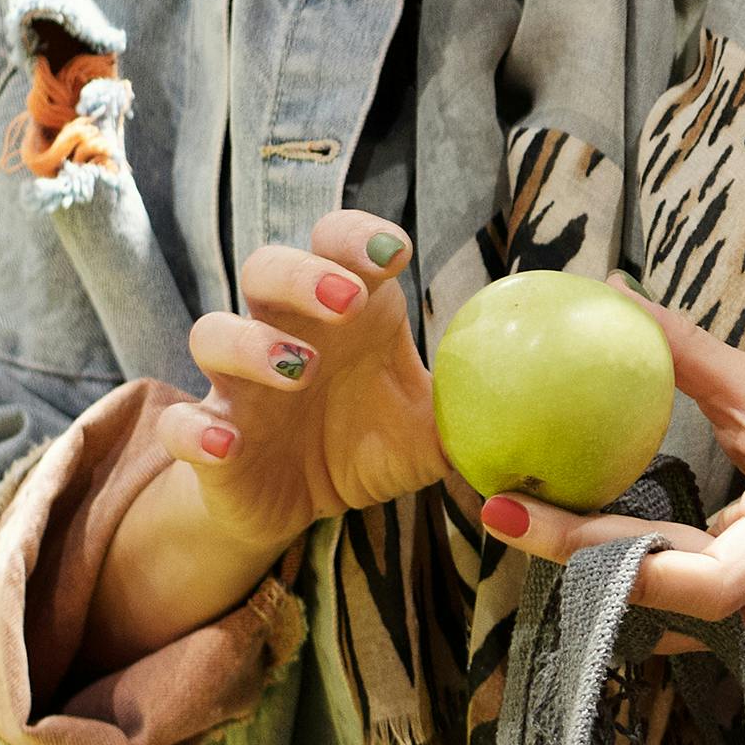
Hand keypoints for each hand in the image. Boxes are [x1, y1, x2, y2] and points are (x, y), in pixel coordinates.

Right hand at [86, 214, 443, 667]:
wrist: (304, 507)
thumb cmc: (372, 443)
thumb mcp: (437, 429)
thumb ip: (485, 405)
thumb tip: (563, 396)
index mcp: (344, 312)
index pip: (338, 242)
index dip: (358, 237)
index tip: (395, 255)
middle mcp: (284, 331)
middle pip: (266, 267)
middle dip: (304, 274)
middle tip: (350, 302)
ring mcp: (239, 384)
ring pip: (213, 331)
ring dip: (251, 342)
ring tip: (298, 368)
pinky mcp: (208, 440)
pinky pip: (182, 425)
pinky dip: (196, 430)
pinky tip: (228, 442)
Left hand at [483, 300, 744, 646]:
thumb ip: (693, 356)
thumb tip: (612, 294)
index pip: (699, 579)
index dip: (606, 553)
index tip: (524, 510)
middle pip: (653, 598)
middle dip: (569, 554)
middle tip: (496, 504)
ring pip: (651, 615)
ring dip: (585, 571)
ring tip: (519, 515)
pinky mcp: (737, 631)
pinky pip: (663, 612)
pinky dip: (613, 576)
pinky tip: (569, 537)